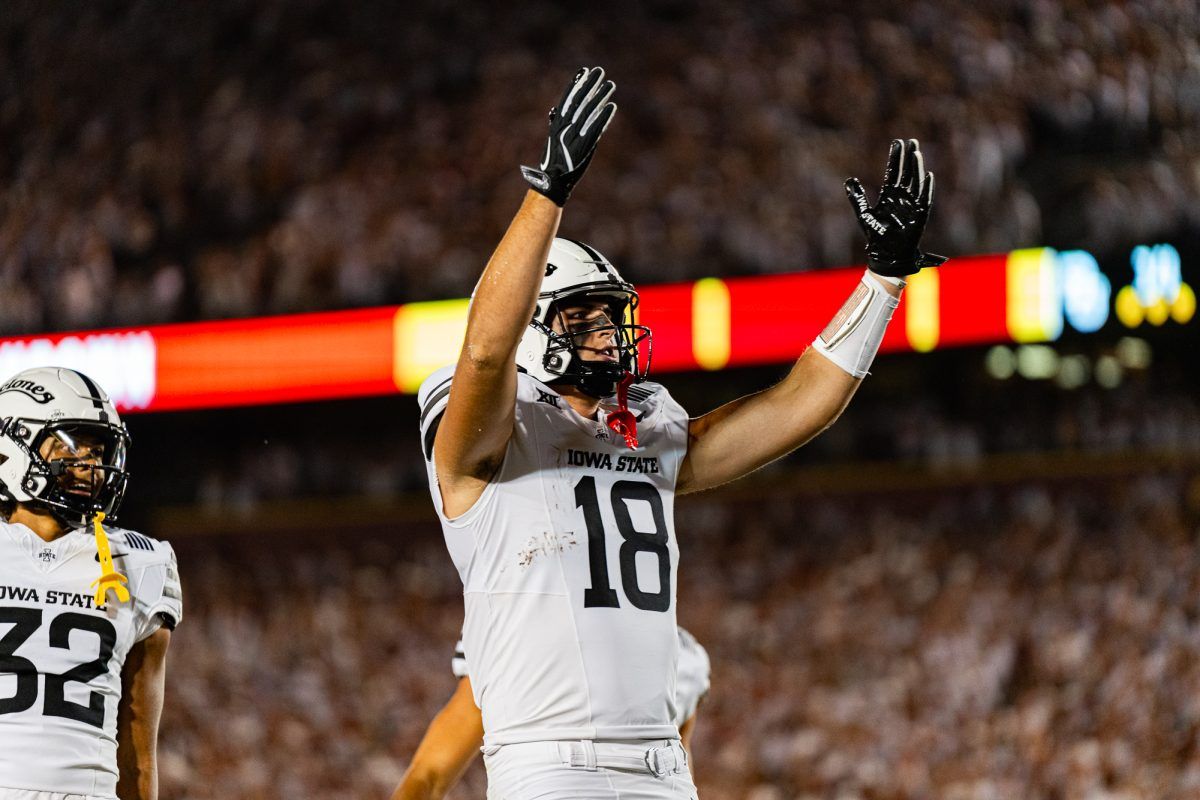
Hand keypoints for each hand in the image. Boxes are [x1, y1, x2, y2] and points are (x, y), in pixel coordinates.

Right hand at [520, 67, 615, 205]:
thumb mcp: (553, 141)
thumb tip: (555, 113)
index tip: (584, 71)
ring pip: (589, 112)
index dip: (576, 85)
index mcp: (557, 125)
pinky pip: (596, 128)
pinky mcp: (584, 146)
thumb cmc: (554, 164)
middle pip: (579, 101)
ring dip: (600, 97)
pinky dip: (604, 117)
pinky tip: (612, 106)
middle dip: (589, 85)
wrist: (553, 183)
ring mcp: (574, 136)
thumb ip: (558, 126)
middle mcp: (565, 128)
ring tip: (610, 84)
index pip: (567, 100)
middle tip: (599, 70)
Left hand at [844, 139, 946, 276]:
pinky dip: (926, 188)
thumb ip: (857, 197)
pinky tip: (927, 175)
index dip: (895, 157)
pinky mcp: (920, 214)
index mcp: (889, 194)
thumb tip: (848, 180)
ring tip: (916, 153)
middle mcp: (901, 196)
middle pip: (906, 172)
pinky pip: (925, 198)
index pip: (893, 171)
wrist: (886, 253)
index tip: (897, 142)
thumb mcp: (863, 214)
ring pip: (916, 181)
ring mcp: (911, 204)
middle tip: (911, 141)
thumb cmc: (876, 235)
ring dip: (917, 167)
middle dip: (908, 157)